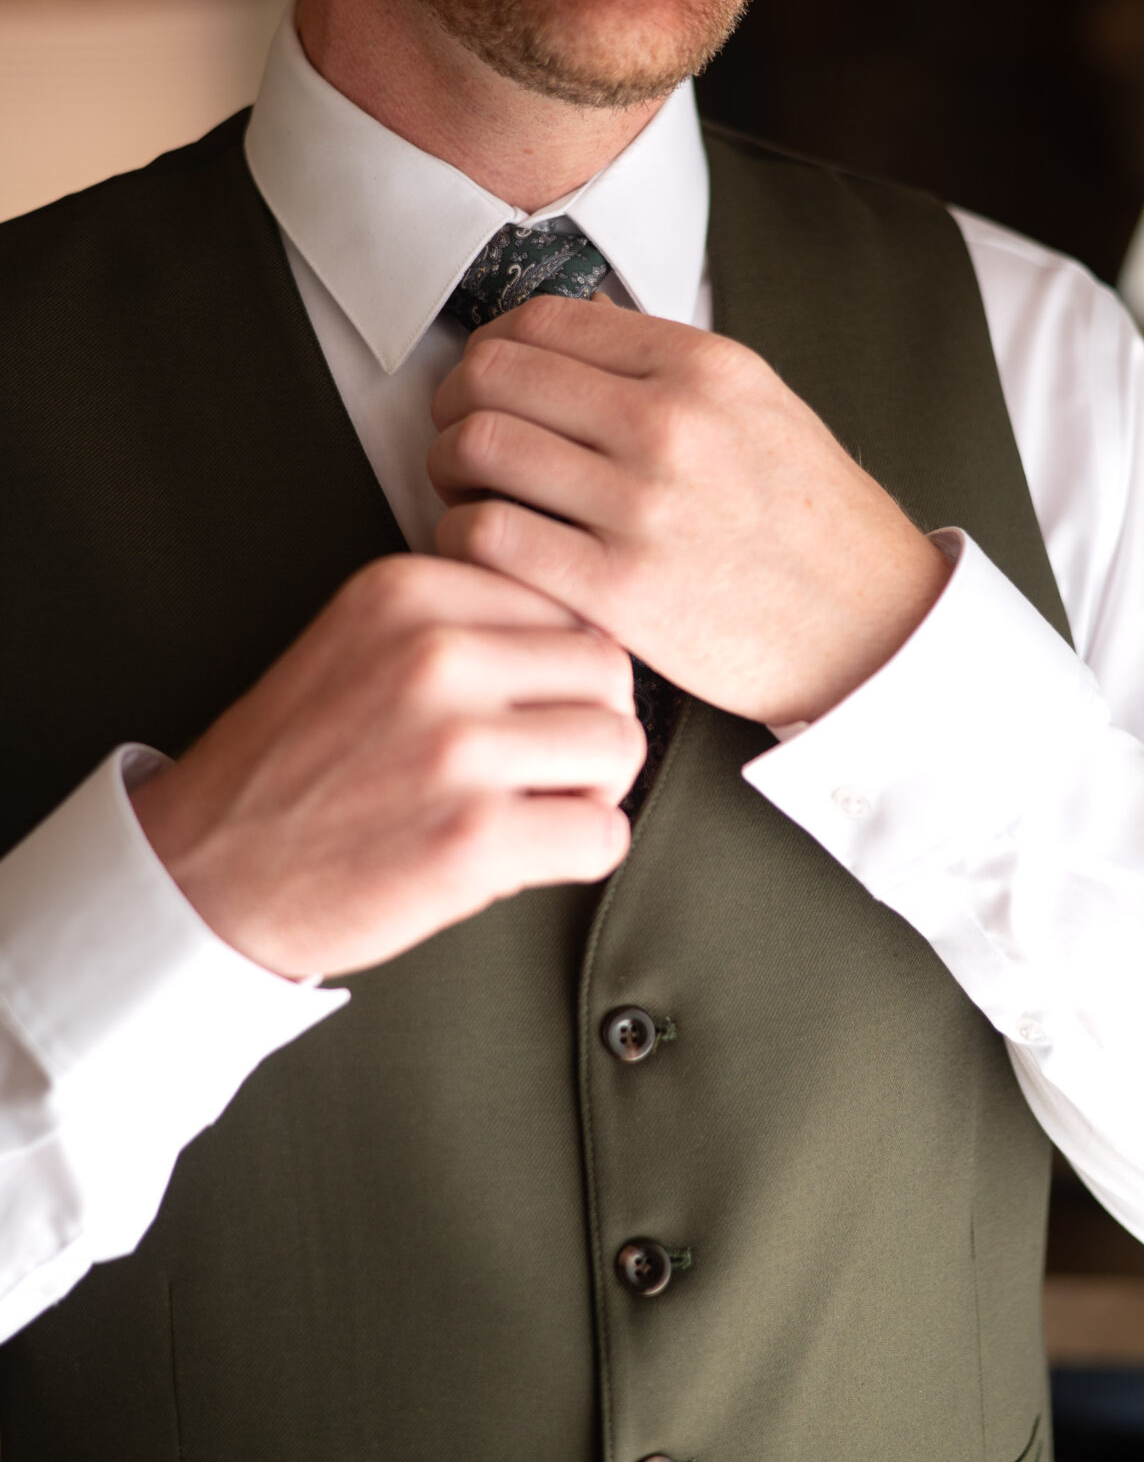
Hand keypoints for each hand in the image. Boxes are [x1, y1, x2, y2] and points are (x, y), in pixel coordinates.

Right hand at [131, 556, 642, 978]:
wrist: (205, 868)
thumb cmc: (295, 763)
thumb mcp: (364, 642)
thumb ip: (465, 623)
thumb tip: (587, 637)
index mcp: (409, 594)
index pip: (567, 603)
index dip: (565, 666)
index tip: (531, 706)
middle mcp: (437, 658)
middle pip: (609, 669)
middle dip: (594, 721)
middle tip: (552, 762)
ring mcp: (457, 749)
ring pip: (620, 748)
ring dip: (595, 788)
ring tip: (538, 806)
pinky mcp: (473, 840)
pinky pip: (604, 834)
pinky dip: (584, 850)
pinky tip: (530, 852)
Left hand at [429, 295, 950, 726]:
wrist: (870, 632)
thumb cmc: (810, 526)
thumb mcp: (759, 410)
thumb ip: (666, 367)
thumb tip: (572, 328)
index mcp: (703, 368)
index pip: (543, 320)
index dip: (490, 348)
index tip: (488, 384)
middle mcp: (670, 423)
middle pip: (493, 375)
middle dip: (453, 404)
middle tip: (459, 440)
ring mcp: (642, 506)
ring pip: (476, 446)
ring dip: (446, 468)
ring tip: (465, 495)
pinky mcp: (618, 590)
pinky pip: (485, 536)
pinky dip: (458, 537)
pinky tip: (481, 551)